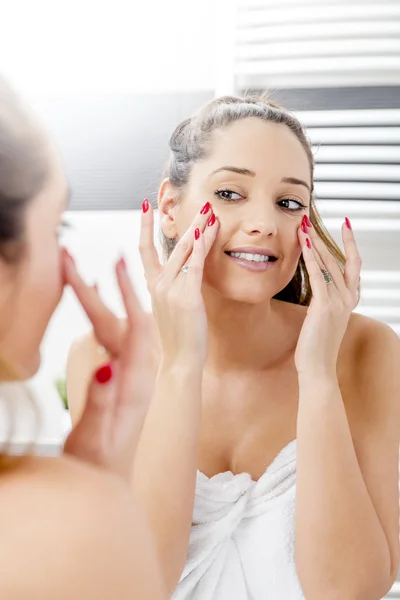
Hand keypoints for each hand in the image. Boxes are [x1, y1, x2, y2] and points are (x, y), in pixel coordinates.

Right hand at [62, 252, 153, 480]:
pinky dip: (98, 317)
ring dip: (98, 299)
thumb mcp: (99, 434)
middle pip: (119, 320)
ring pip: (113, 327)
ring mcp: (124, 374)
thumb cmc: (100, 464)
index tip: (119, 263)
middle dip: (102, 288)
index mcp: (134, 382)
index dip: (126, 295)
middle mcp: (133, 372)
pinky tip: (90, 306)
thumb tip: (107, 365)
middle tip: (78, 258)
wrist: (108, 483)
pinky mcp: (115, 378)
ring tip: (78, 271)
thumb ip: (102, 400)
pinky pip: (108, 340)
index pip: (134, 327)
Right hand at [139, 199, 218, 369]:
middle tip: (196, 203)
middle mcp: (158, 284)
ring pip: (184, 250)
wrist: (179, 361)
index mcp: (153, 286)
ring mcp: (171, 289)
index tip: (146, 205)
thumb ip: (172, 289)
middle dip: (184, 221)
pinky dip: (201, 247)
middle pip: (170, 244)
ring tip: (210, 211)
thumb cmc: (178, 337)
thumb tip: (181, 275)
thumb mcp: (170, 308)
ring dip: (198, 228)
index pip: (144, 249)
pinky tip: (207, 231)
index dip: (144, 226)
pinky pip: (195, 265)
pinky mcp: (187, 297)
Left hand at [295, 217, 360, 377]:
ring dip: (315, 243)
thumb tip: (317, 291)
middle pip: (339, 260)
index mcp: (349, 301)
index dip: (350, 244)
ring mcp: (338, 303)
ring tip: (304, 225)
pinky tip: (303, 244)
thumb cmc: (316, 347)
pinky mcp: (324, 307)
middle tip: (311, 219)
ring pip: (328, 264)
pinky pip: (318, 276)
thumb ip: (323, 303)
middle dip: (324, 237)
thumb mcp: (323, 320)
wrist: (318, 369)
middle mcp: (347, 299)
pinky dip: (310, 258)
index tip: (346, 225)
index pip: (354, 265)